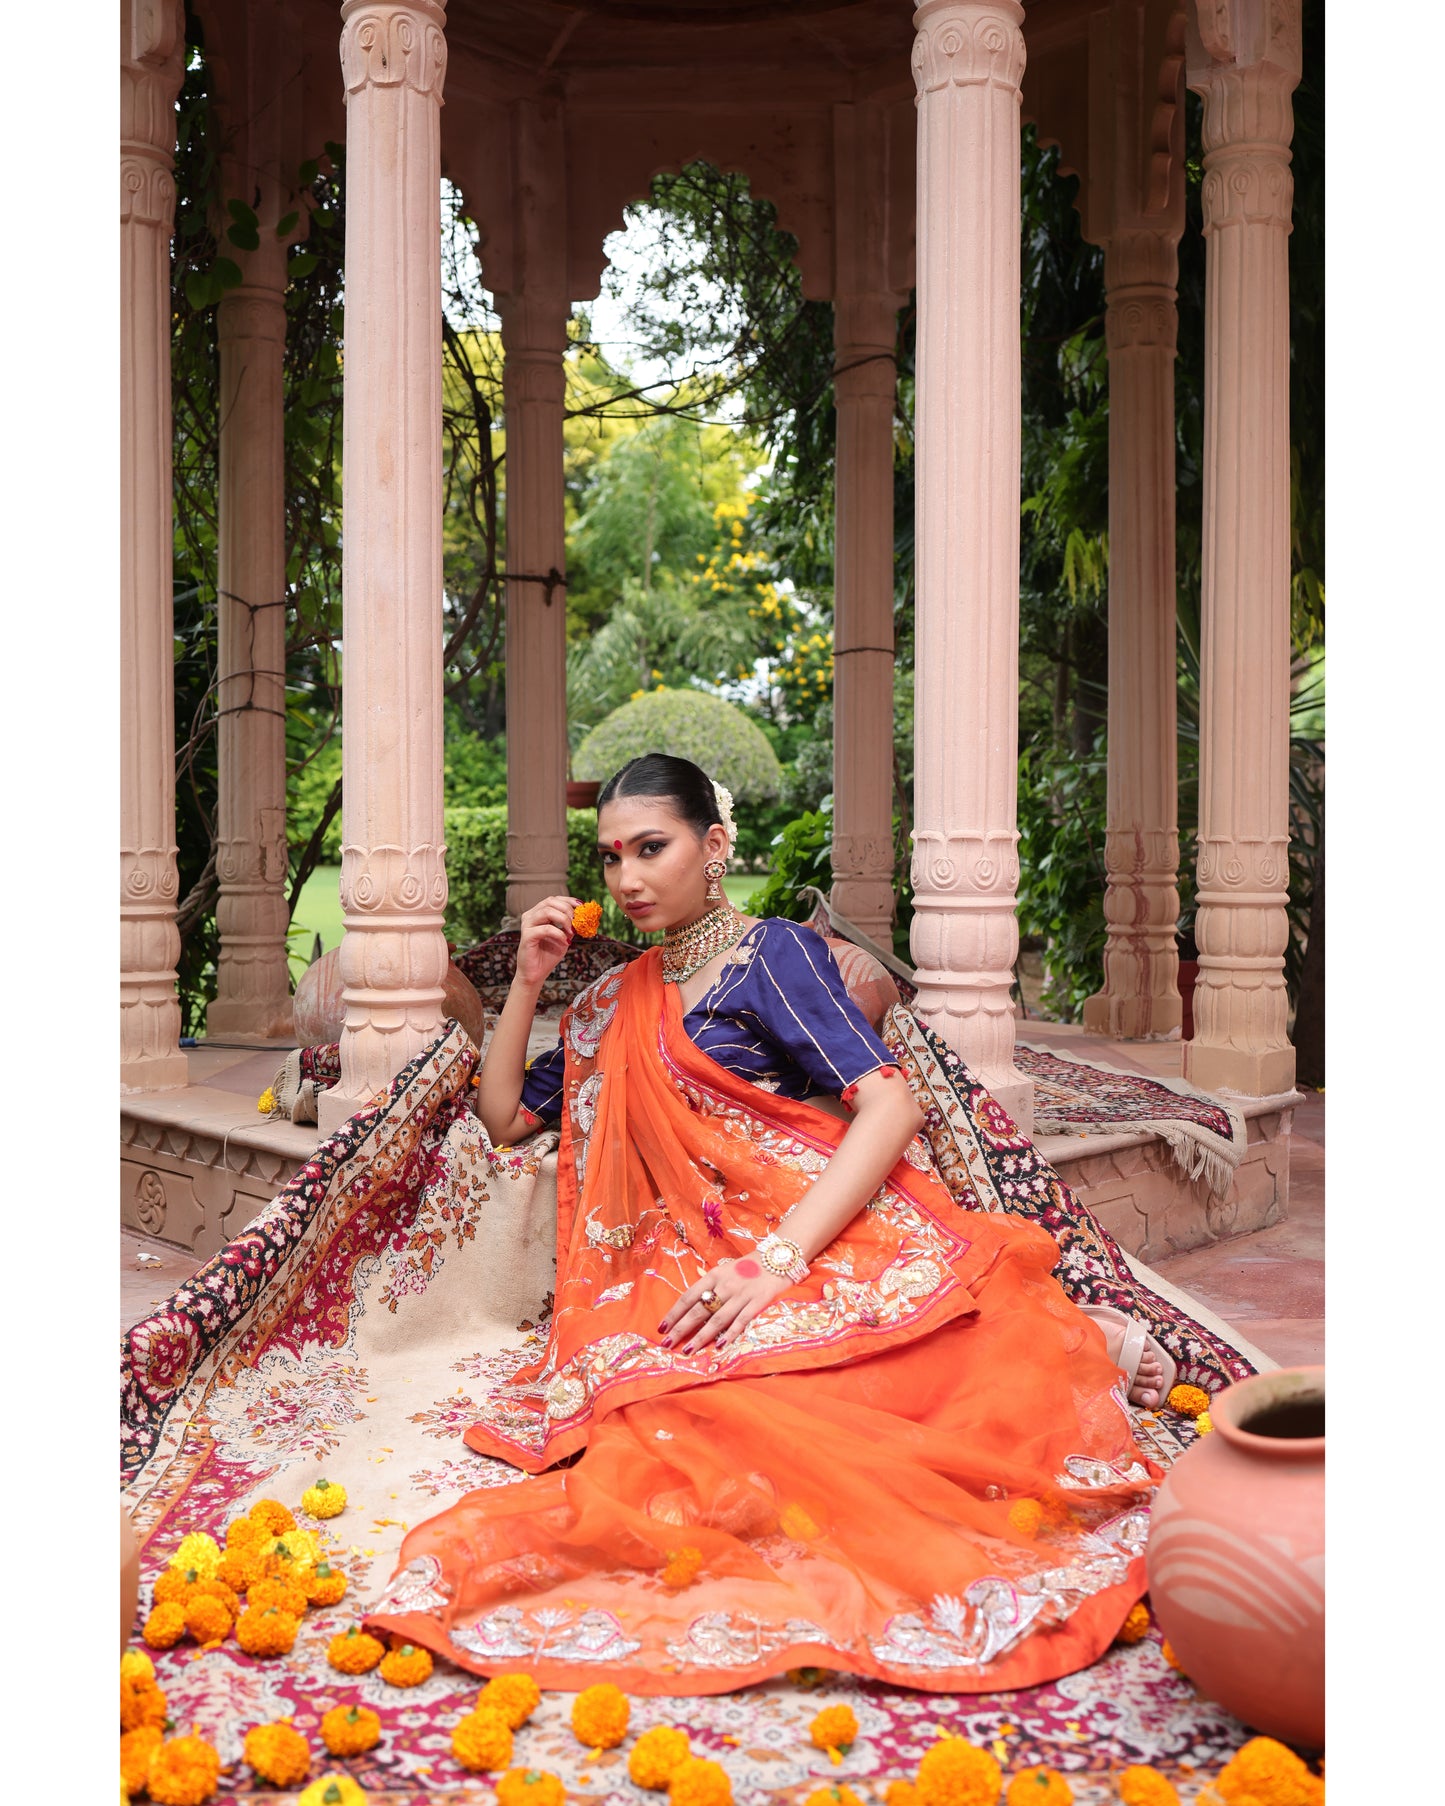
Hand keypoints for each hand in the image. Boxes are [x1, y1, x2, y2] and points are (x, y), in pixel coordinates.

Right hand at [515, 895, 579, 989]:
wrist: (535, 974)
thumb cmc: (547, 955)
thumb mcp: (564, 937)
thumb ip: (569, 926)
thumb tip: (583, 916)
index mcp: (537, 914)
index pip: (553, 899)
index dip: (568, 900)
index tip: (582, 906)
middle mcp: (530, 916)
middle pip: (550, 902)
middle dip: (567, 909)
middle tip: (577, 922)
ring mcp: (527, 925)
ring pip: (547, 911)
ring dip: (564, 919)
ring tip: (571, 932)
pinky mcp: (527, 936)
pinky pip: (546, 929)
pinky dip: (559, 934)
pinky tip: (565, 942)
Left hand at [659, 1256, 791, 1355]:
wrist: (777, 1259)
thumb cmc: (747, 1268)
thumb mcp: (724, 1270)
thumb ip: (708, 1285)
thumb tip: (689, 1305)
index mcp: (714, 1275)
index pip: (688, 1296)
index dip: (674, 1313)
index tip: (662, 1327)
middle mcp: (725, 1285)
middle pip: (698, 1310)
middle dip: (681, 1328)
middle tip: (667, 1344)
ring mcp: (741, 1295)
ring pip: (717, 1319)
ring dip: (701, 1337)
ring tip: (687, 1351)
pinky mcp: (757, 1303)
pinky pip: (740, 1321)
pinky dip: (729, 1334)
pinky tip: (719, 1346)